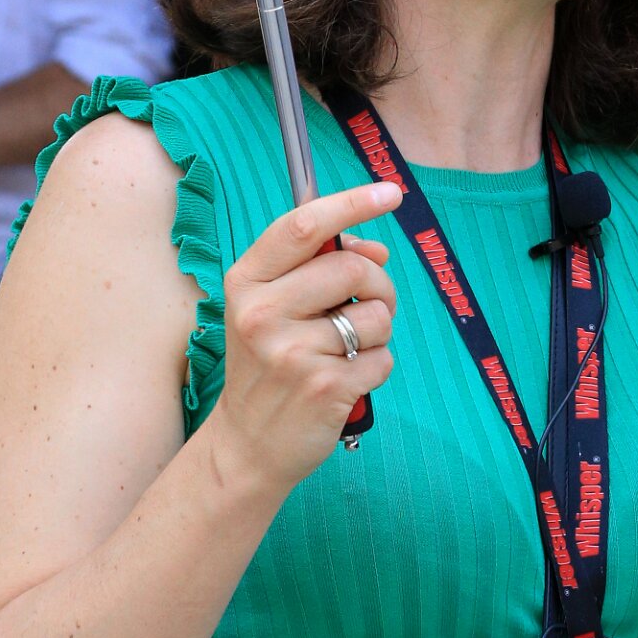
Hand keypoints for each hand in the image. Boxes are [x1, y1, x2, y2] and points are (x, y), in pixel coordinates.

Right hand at [210, 182, 401, 494]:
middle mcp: (263, 313)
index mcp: (247, 282)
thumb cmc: (266, 365)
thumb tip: (377, 250)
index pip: (304, 226)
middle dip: (379, 283)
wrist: (247, 444)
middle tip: (369, 305)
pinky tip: (346, 380)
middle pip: (353, 267)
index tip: (390, 192)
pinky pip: (383, 358)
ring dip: (378, 331)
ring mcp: (293, 352)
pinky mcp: (324, 387)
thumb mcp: (270, 309)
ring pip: (377, 315)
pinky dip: (376, 367)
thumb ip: (317, 270)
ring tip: (347, 350)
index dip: (353, 203)